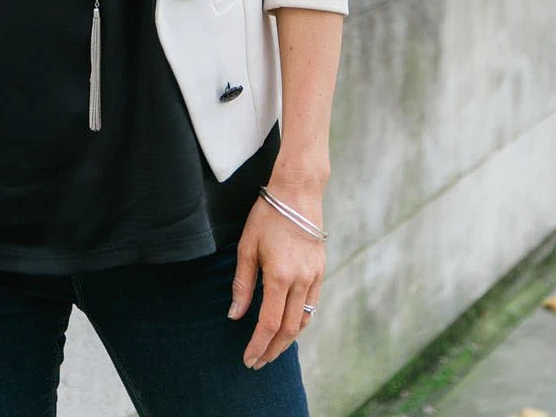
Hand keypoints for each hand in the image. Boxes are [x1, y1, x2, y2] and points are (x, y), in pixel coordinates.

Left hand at [229, 185, 324, 369]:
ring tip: (271, 349)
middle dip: (272, 350)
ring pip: (303, 320)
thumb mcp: (247, 246)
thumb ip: (242, 283)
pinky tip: (288, 326)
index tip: (248, 359)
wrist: (298, 193)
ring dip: (287, 340)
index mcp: (279, 276)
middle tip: (258, 362)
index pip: (269, 324)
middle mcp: (300, 281)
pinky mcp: (320, 271)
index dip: (258, 345)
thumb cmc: (267, 216)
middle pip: (288, 329)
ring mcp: (314, 277)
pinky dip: (300, 321)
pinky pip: (312, 305)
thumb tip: (235, 314)